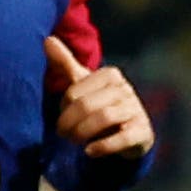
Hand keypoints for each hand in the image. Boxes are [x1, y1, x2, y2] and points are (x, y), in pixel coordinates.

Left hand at [44, 34, 153, 165]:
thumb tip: (47, 39)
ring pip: (104, 118)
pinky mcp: (143, 132)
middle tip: (62, 134)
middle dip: (69, 123)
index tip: (62, 116)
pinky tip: (90, 151)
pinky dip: (103, 146)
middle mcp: (126, 89)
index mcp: (111, 75)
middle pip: (88, 105)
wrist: (130, 132)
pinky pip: (122, 138)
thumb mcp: (83, 85)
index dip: (63, 107)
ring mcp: (136, 110)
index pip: (76, 91)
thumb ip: (65, 63)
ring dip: (82, 134)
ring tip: (74, 142)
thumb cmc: (101, 104)